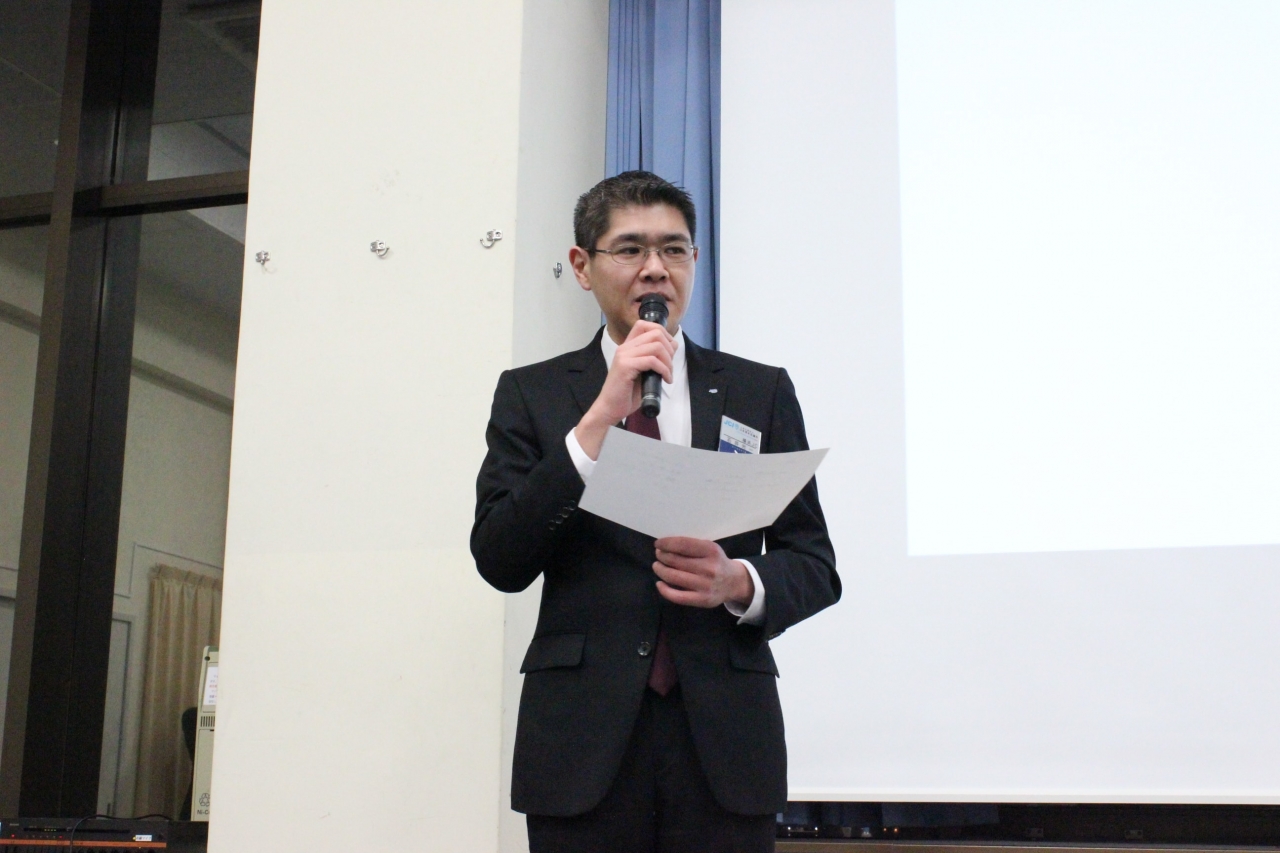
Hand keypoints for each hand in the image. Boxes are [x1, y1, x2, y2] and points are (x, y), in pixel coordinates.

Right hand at [574, 321, 674, 458]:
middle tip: (669, 366)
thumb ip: (652, 359)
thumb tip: (671, 351)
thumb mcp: (642, 372)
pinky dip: (664, 370)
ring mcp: (624, 356)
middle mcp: (625, 347)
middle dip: (670, 348)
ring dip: (668, 361)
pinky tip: (665, 379)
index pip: (645, 325)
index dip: (663, 334)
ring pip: (656, 346)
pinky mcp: (625, 366)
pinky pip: (652, 361)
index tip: (669, 352)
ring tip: (668, 374)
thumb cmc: (626, 394)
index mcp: (628, 347)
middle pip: (655, 332)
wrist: (609, 408)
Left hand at [652, 537, 753, 608]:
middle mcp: (709, 568)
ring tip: (657, 566)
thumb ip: (692, 546)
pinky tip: (659, 583)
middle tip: (658, 555)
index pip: (683, 545)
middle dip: (662, 556)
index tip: (658, 544)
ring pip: (673, 577)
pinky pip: (677, 596)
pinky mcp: (702, 600)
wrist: (733, 583)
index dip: (666, 544)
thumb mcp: (710, 548)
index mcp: (712, 551)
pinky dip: (664, 590)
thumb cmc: (716, 562)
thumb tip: (664, 546)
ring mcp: (705, 585)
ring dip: (660, 570)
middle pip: (676, 561)